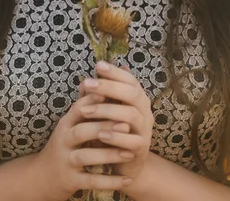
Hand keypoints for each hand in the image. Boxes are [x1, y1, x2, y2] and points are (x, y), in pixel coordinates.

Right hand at [36, 90, 135, 200]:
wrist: (42, 177)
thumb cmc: (66, 143)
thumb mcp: (72, 123)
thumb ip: (87, 104)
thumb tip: (103, 77)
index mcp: (66, 122)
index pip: (80, 108)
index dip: (96, 101)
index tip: (116, 96)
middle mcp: (64, 139)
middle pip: (82, 130)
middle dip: (104, 127)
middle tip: (127, 125)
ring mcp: (66, 161)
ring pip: (86, 156)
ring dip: (108, 154)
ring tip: (130, 153)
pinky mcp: (70, 180)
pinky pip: (91, 181)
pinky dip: (109, 182)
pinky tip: (127, 181)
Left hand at [79, 62, 153, 185]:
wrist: (123, 163)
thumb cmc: (110, 130)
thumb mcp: (101, 111)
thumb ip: (95, 98)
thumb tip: (85, 82)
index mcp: (137, 98)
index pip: (130, 79)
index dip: (115, 72)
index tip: (97, 65)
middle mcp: (144, 111)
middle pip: (132, 93)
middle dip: (108, 87)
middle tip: (87, 84)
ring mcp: (145, 129)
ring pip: (131, 115)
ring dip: (107, 111)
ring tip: (86, 111)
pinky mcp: (141, 149)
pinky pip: (132, 141)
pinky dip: (116, 136)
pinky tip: (100, 134)